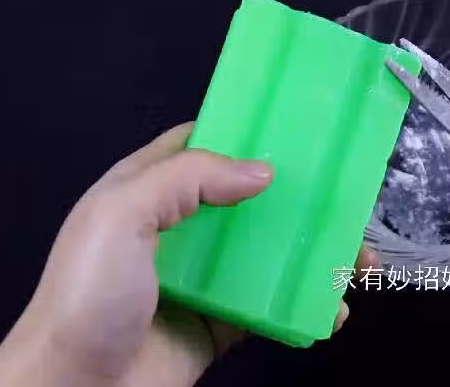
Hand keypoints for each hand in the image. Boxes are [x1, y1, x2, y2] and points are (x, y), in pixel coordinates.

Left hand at [0, 122, 377, 386]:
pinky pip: (273, 304)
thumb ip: (187, 179)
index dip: (246, 133)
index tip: (298, 129)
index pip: (203, 145)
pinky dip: (307, 303)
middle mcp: (182, 227)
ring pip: (271, 253)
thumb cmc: (90, 293)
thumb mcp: (121, 215)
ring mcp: (205, 276)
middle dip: (301, 199)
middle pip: (251, 199)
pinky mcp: (222, 321)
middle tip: (349, 201)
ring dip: (316, 253)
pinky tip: (334, 308)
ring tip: (359, 262)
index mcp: (150, 189)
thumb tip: (263, 172)